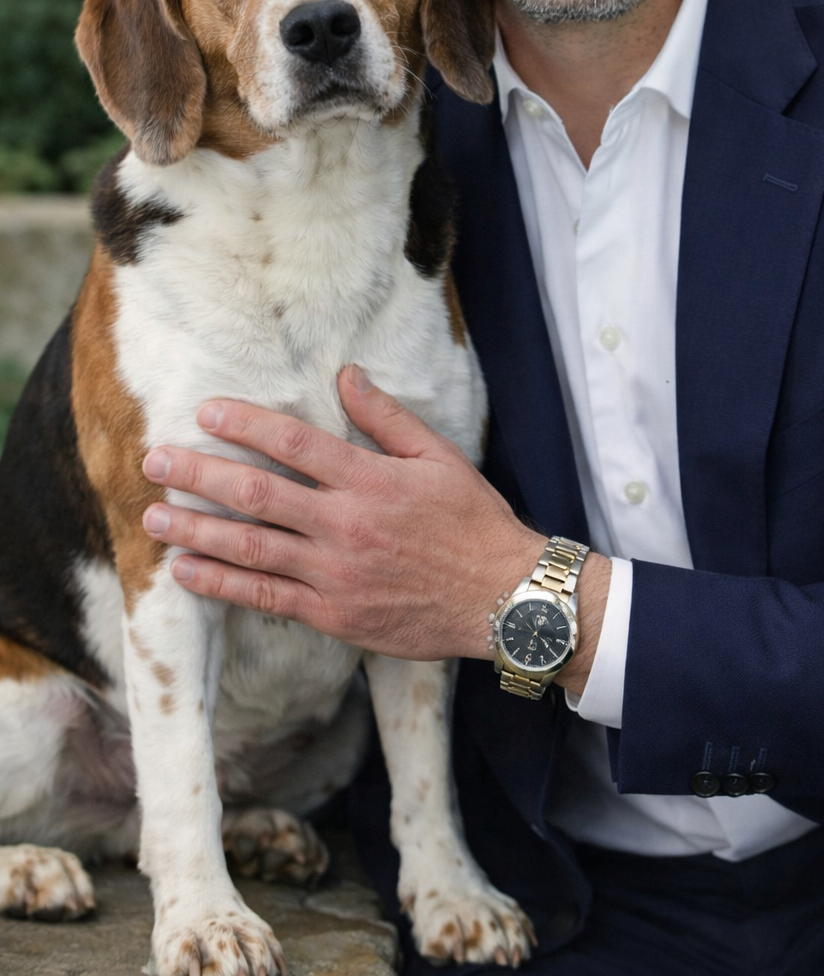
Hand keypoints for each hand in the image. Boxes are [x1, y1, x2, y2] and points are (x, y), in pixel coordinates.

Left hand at [140, 366, 545, 662]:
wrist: (502, 597)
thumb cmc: (473, 522)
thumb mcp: (439, 457)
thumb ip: (387, 417)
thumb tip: (346, 376)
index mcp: (369, 480)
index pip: (293, 444)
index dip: (245, 424)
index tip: (206, 411)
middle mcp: (344, 525)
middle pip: (256, 494)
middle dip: (199, 474)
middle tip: (155, 460)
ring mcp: (334, 574)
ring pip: (250, 548)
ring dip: (196, 531)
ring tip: (154, 516)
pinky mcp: (332, 615)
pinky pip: (265, 598)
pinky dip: (221, 585)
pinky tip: (186, 571)